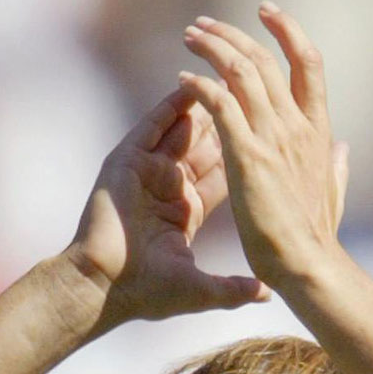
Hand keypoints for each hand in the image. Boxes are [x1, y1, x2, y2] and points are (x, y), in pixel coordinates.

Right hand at [67, 88, 268, 326]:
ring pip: (180, 131)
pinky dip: (171, 106)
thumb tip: (269, 295)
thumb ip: (235, 289)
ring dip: (203, 105)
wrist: (103, 288)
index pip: (220, 176)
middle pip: (204, 147)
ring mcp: (146, 173)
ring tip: (227, 78)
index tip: (266, 135)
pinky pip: (152, 126)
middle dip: (226, 122)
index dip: (242, 155)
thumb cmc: (148, 293)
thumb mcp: (202, 291)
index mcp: (186, 214)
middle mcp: (168, 189)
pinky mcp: (127, 162)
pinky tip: (191, 84)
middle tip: (251, 94)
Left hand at [178, 4, 348, 290]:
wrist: (308, 265)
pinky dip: (201, 86)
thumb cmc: (317, 239)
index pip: (308, 63)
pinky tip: (184, 79)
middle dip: (233, 34)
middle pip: (266, 59)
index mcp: (318, 131)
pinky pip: (221, 105)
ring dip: (212, 48)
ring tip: (191, 37)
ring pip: (241, 72)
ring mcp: (275, 138)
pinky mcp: (249, 156)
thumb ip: (337, 167)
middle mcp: (297, 126)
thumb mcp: (333, 194)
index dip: (288, 32)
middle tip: (206, 24)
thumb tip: (343, 148)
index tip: (267, 15)